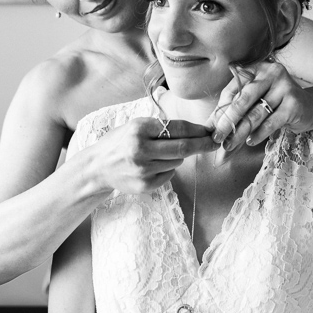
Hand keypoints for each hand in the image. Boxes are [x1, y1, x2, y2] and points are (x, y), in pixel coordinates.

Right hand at [93, 117, 217, 193]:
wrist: (98, 167)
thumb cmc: (120, 142)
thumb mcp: (136, 126)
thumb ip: (162, 128)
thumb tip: (195, 131)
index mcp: (139, 129)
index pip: (178, 129)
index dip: (197, 130)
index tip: (210, 131)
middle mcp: (141, 149)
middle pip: (183, 148)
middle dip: (202, 145)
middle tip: (215, 142)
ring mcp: (143, 170)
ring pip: (177, 162)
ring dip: (178, 156)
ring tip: (161, 153)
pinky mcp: (145, 185)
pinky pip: (169, 174)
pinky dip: (168, 168)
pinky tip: (153, 165)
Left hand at [205, 62, 312, 149]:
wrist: (310, 107)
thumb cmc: (277, 103)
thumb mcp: (256, 100)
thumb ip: (235, 108)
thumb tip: (210, 126)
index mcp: (257, 68)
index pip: (233, 88)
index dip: (220, 109)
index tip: (212, 128)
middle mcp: (271, 73)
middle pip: (243, 99)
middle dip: (227, 121)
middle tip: (217, 138)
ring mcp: (285, 87)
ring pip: (256, 113)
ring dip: (240, 132)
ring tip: (230, 145)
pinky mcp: (294, 104)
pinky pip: (271, 122)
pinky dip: (259, 134)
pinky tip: (250, 141)